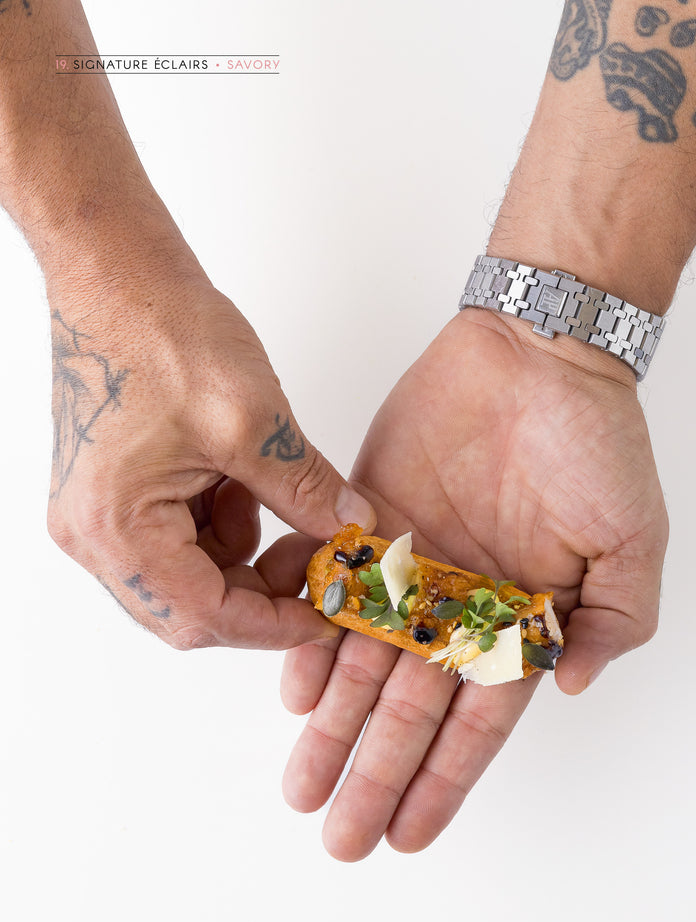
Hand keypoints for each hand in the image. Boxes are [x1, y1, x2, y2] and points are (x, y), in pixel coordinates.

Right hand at [46, 262, 374, 648]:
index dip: (274, 624)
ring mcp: (99, 516)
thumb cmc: (161, 330)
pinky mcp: (114, 495)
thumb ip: (307, 489)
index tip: (327, 613)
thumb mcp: (255, 421)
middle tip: (314, 561)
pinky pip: (178, 539)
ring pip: (189, 575)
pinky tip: (246, 485)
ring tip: (278, 503)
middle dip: (261, 592)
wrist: (117, 273)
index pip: (203, 616)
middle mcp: (94, 534)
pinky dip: (223, 526)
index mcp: (116, 526)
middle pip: (191, 607)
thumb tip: (352, 530)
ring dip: (245, 555)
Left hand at [281, 309, 667, 858]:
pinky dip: (309, 628)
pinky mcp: (371, 519)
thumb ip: (614, 620)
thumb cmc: (594, 441)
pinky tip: (290, 681)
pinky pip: (332, 583)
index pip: (475, 721)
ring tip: (302, 780)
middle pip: (408, 706)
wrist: (535, 355)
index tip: (409, 832)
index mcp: (517, 619)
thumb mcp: (632, 539)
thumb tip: (571, 688)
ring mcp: (412, 565)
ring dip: (332, 721)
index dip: (442, 779)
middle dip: (375, 770)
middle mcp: (457, 603)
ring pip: (362, 659)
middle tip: (339, 833)